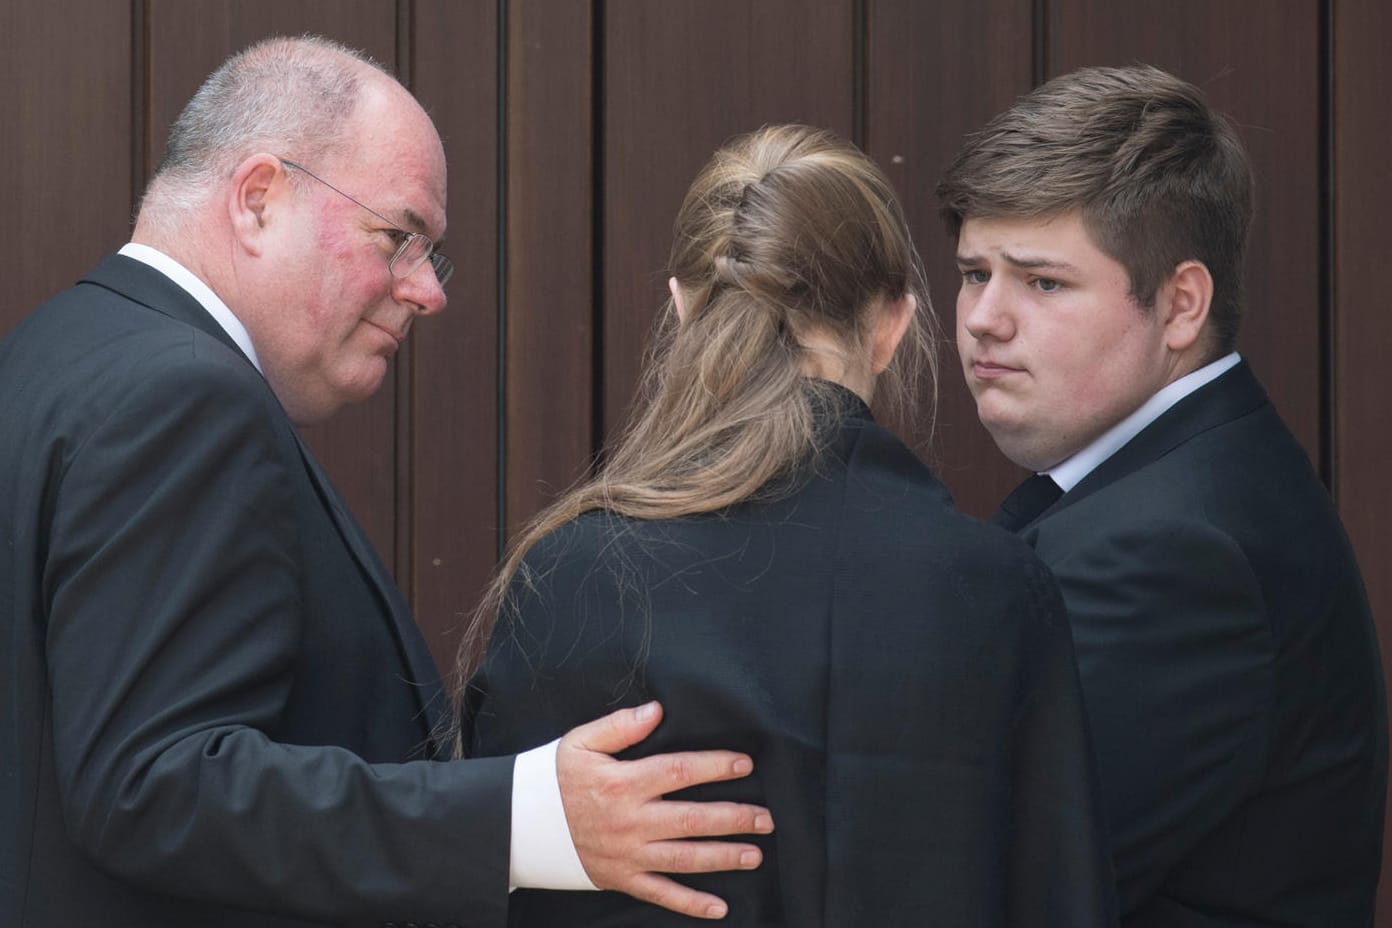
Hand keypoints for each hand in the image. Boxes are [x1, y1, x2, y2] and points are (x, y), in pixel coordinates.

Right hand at [556, 701, 773, 919]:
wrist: (521, 823)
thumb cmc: (555, 778)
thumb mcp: (580, 742)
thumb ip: (620, 725)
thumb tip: (657, 710)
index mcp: (623, 783)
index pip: (679, 772)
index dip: (715, 767)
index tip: (744, 765)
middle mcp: (630, 821)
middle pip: (691, 819)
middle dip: (733, 818)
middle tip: (766, 818)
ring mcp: (628, 854)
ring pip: (684, 858)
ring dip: (723, 857)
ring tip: (755, 854)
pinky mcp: (622, 878)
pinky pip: (661, 894)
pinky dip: (691, 904)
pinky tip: (720, 906)